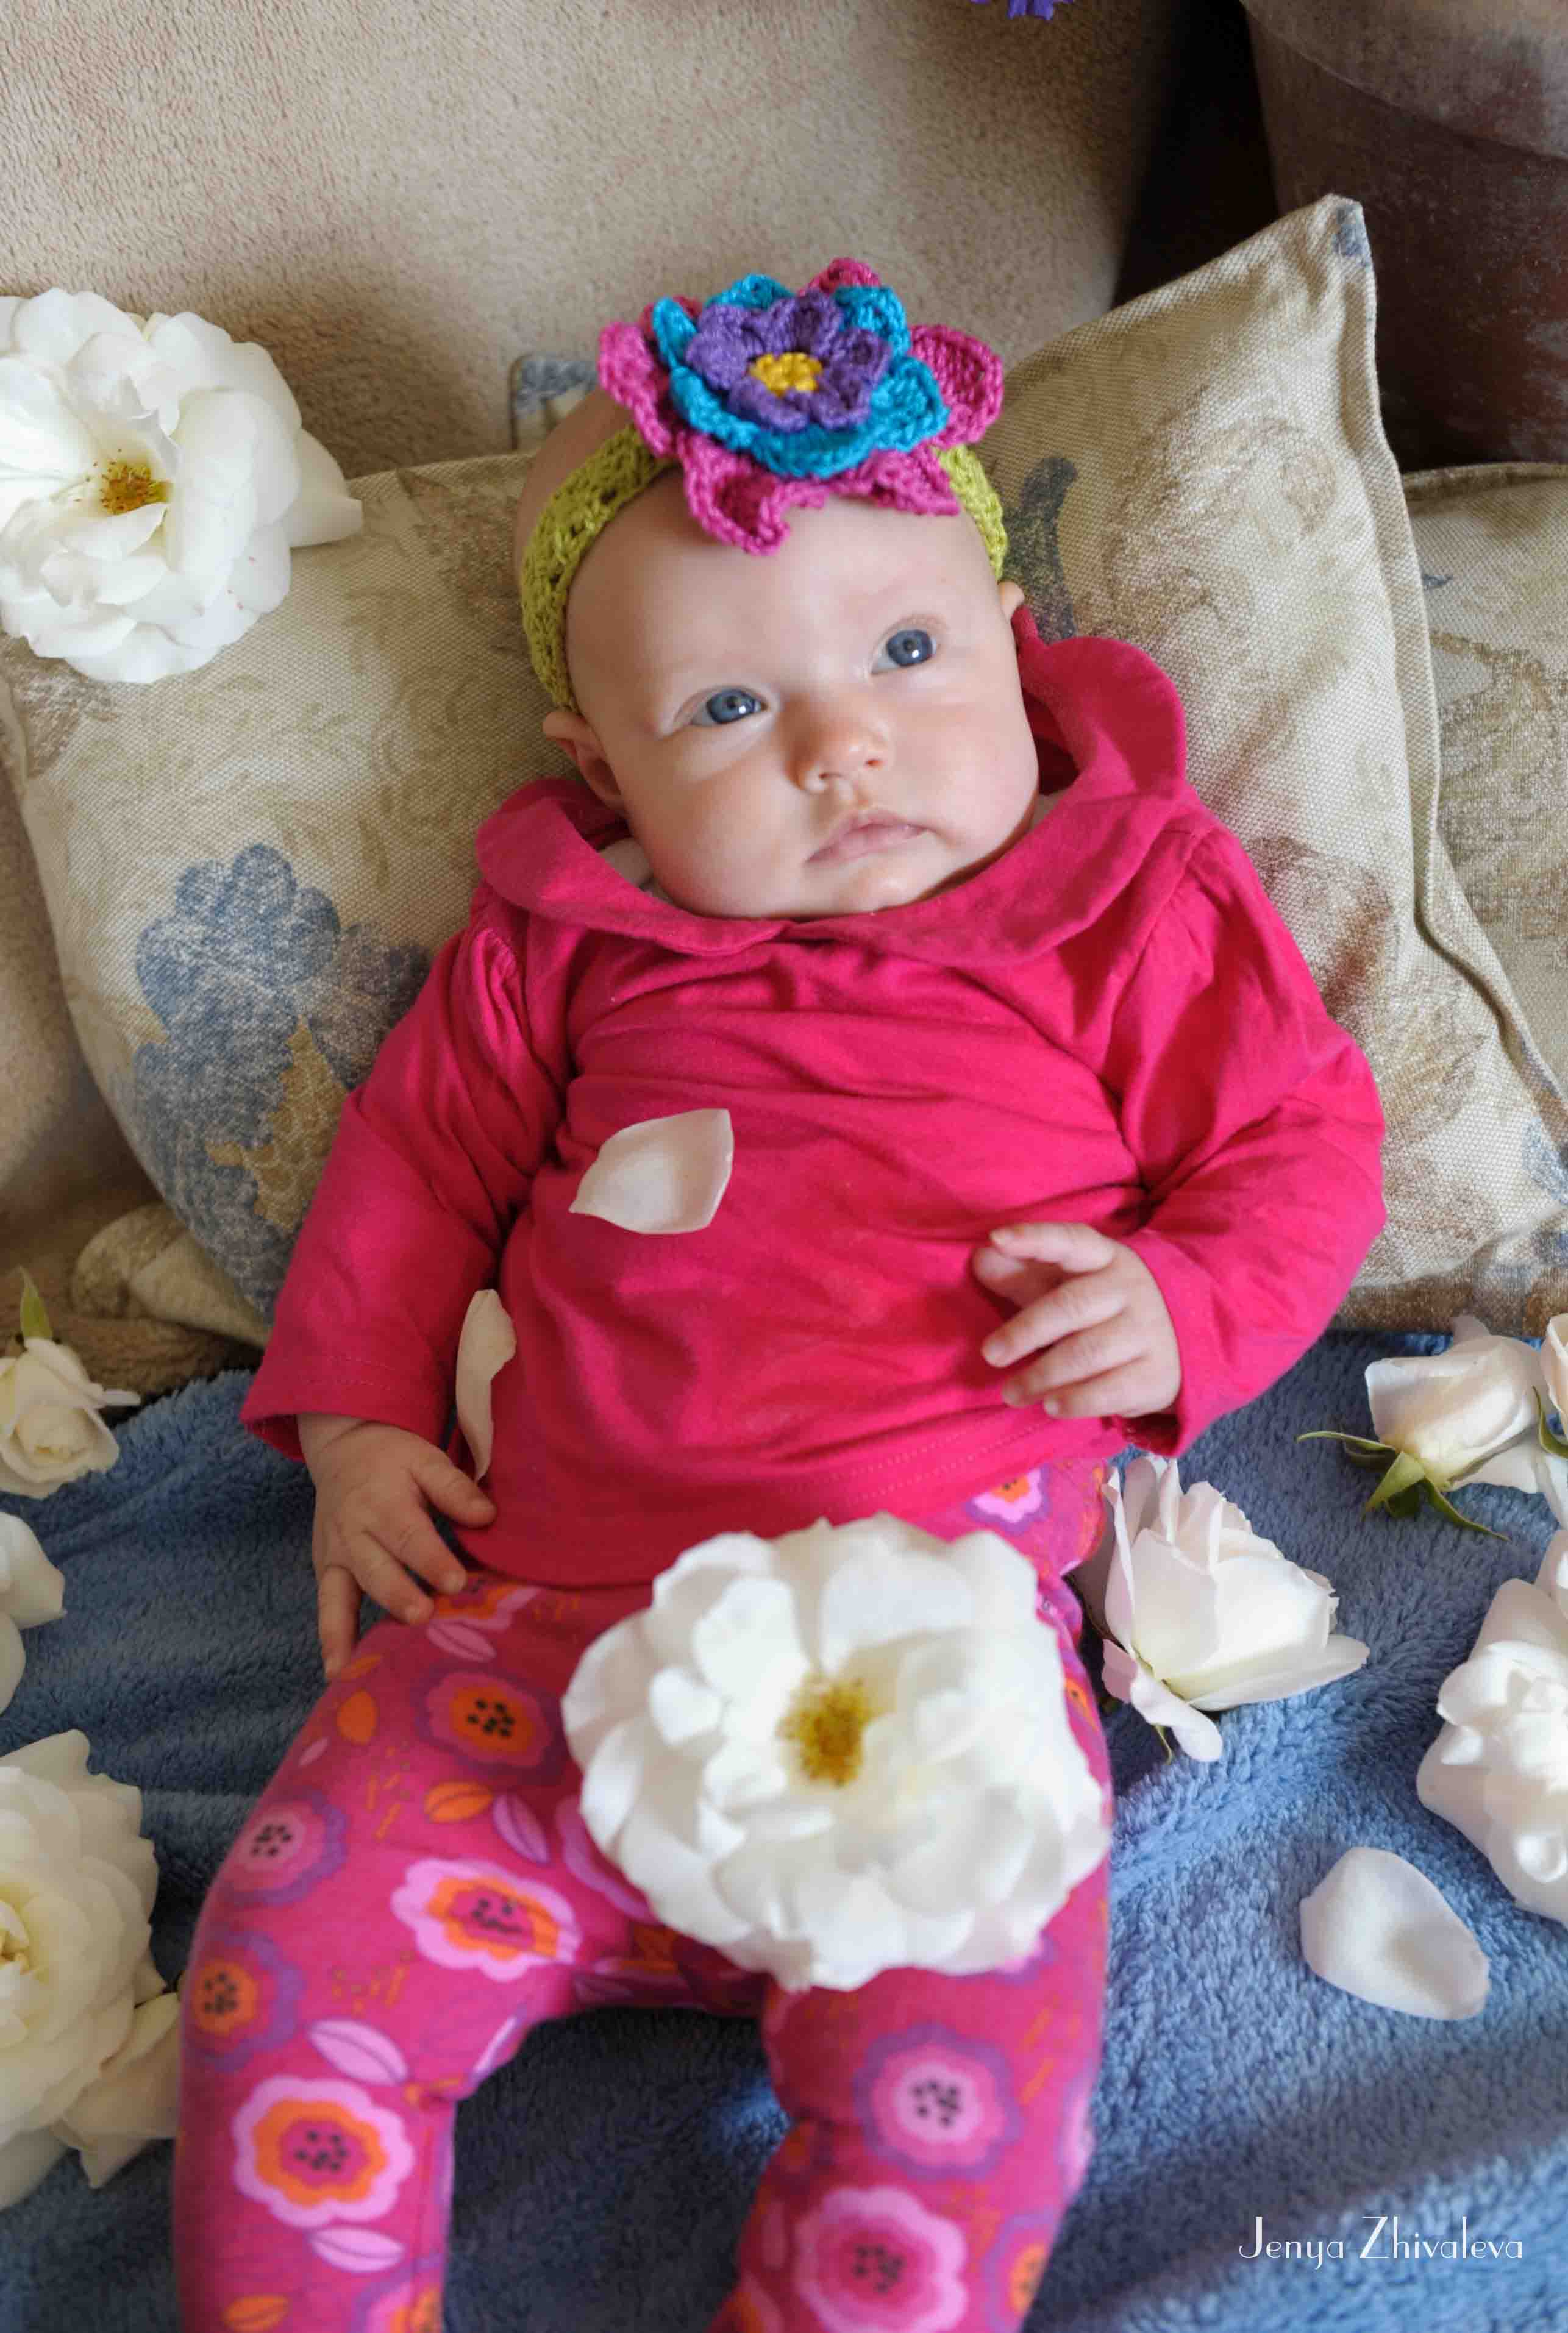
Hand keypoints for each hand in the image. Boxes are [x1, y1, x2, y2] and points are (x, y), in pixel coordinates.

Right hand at [297, 1414, 495, 1679]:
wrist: (344, 1450)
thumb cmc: (395, 1461)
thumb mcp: (426, 1460)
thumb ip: (454, 1488)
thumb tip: (486, 1516)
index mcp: (383, 1502)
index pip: (409, 1534)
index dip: (431, 1559)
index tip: (456, 1582)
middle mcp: (354, 1532)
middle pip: (376, 1569)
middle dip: (398, 1596)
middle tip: (423, 1618)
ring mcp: (336, 1556)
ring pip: (343, 1595)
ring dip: (355, 1631)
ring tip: (369, 1665)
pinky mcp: (327, 1573)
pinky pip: (326, 1608)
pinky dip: (331, 1640)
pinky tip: (337, 1673)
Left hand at [972, 1222, 1181, 1420]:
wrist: (1181, 1341)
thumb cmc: (1103, 1310)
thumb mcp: (1069, 1286)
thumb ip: (1025, 1276)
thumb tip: (981, 1258)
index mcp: (1105, 1258)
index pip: (1070, 1241)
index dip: (1033, 1238)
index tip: (996, 1239)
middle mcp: (1130, 1289)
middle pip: (1071, 1305)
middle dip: (1025, 1330)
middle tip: (990, 1354)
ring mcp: (1149, 1331)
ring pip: (1087, 1352)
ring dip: (1041, 1375)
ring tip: (1011, 1393)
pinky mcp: (1155, 1375)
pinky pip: (1111, 1390)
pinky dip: (1076, 1400)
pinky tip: (1050, 1406)